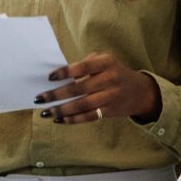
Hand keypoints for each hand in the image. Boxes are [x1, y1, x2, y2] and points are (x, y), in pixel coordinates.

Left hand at [35, 51, 158, 124]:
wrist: (140, 92)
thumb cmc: (114, 72)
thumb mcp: (105, 61)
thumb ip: (85, 64)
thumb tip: (59, 76)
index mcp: (107, 63)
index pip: (83, 67)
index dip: (65, 73)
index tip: (49, 78)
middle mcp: (110, 79)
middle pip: (79, 88)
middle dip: (56, 95)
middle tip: (39, 99)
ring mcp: (111, 96)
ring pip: (82, 105)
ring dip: (61, 110)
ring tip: (45, 112)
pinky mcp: (110, 111)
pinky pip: (88, 116)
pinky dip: (72, 119)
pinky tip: (59, 120)